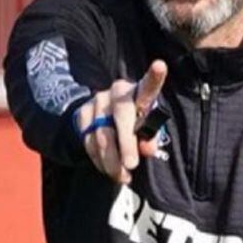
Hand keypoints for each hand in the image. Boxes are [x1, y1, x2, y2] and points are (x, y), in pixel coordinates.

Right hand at [75, 60, 167, 182]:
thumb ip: (150, 136)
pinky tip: (110, 171)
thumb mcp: (145, 128)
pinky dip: (100, 161)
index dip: (154, 78)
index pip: (147, 86)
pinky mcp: (82, 115)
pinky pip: (89, 143)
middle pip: (121, 115)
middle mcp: (116, 93)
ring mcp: (97, 103)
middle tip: (132, 164)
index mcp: (137, 93)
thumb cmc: (133, 123)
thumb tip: (147, 149)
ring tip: (124, 176)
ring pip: (102, 135)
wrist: (101, 118)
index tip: (160, 66)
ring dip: (113, 161)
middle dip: (126, 142)